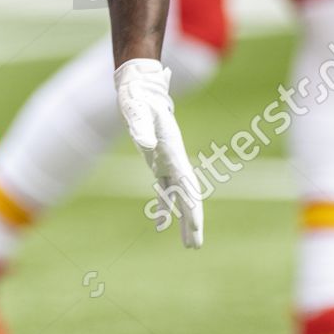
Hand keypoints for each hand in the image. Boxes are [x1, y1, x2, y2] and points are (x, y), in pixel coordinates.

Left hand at [115, 58, 203, 248]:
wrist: (140, 87)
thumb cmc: (138, 99)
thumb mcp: (137, 112)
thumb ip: (142, 127)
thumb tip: (146, 146)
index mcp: (173, 152)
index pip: (187, 186)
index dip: (192, 207)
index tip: (196, 227)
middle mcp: (174, 160)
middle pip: (189, 196)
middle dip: (193, 221)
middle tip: (196, 245)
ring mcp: (168, 162)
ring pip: (180, 197)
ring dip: (183, 220)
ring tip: (189, 244)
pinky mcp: (158, 162)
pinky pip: (165, 190)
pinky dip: (164, 207)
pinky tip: (160, 224)